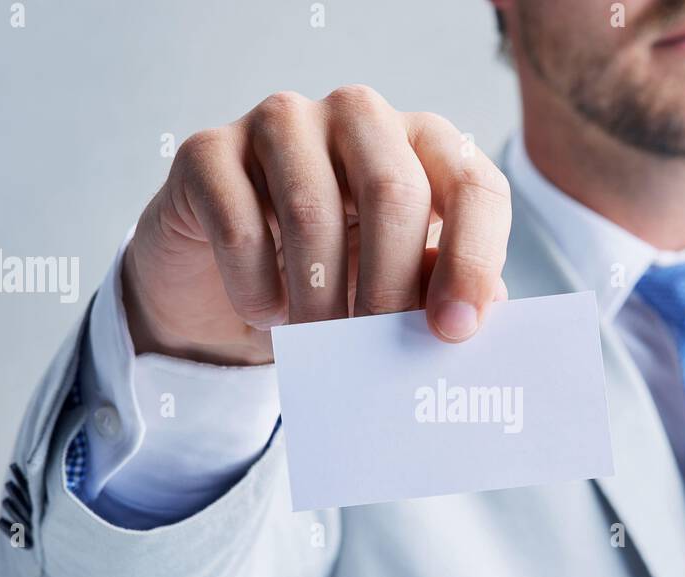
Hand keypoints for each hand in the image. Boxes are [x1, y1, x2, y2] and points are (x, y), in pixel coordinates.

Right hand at [121, 85, 511, 365]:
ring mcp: (279, 121)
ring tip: (321, 344)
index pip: (473, 184)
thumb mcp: (398, 284)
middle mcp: (358, 115)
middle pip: (394, 193)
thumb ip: (440, 287)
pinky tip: (267, 313)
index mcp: (423, 141)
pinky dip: (257, 290)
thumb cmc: (332, 276)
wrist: (223, 280)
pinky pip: (240, 228)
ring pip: (313, 212)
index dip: (472, 260)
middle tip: (376, 352)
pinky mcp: (208, 150)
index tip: (455, 332)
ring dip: (320, 301)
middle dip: (390, 289)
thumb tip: (476, 317)